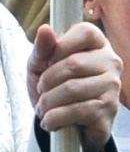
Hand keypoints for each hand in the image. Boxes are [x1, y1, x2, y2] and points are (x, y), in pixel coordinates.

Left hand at [27, 22, 121, 151]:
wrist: (60, 122)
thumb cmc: (51, 85)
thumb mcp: (39, 63)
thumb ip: (42, 47)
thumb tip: (45, 29)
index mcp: (97, 43)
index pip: (85, 32)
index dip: (58, 47)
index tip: (46, 63)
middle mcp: (111, 62)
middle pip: (73, 63)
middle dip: (46, 80)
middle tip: (41, 90)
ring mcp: (113, 87)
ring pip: (73, 89)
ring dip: (48, 102)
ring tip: (43, 107)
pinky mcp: (109, 111)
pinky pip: (77, 111)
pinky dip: (54, 118)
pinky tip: (50, 120)